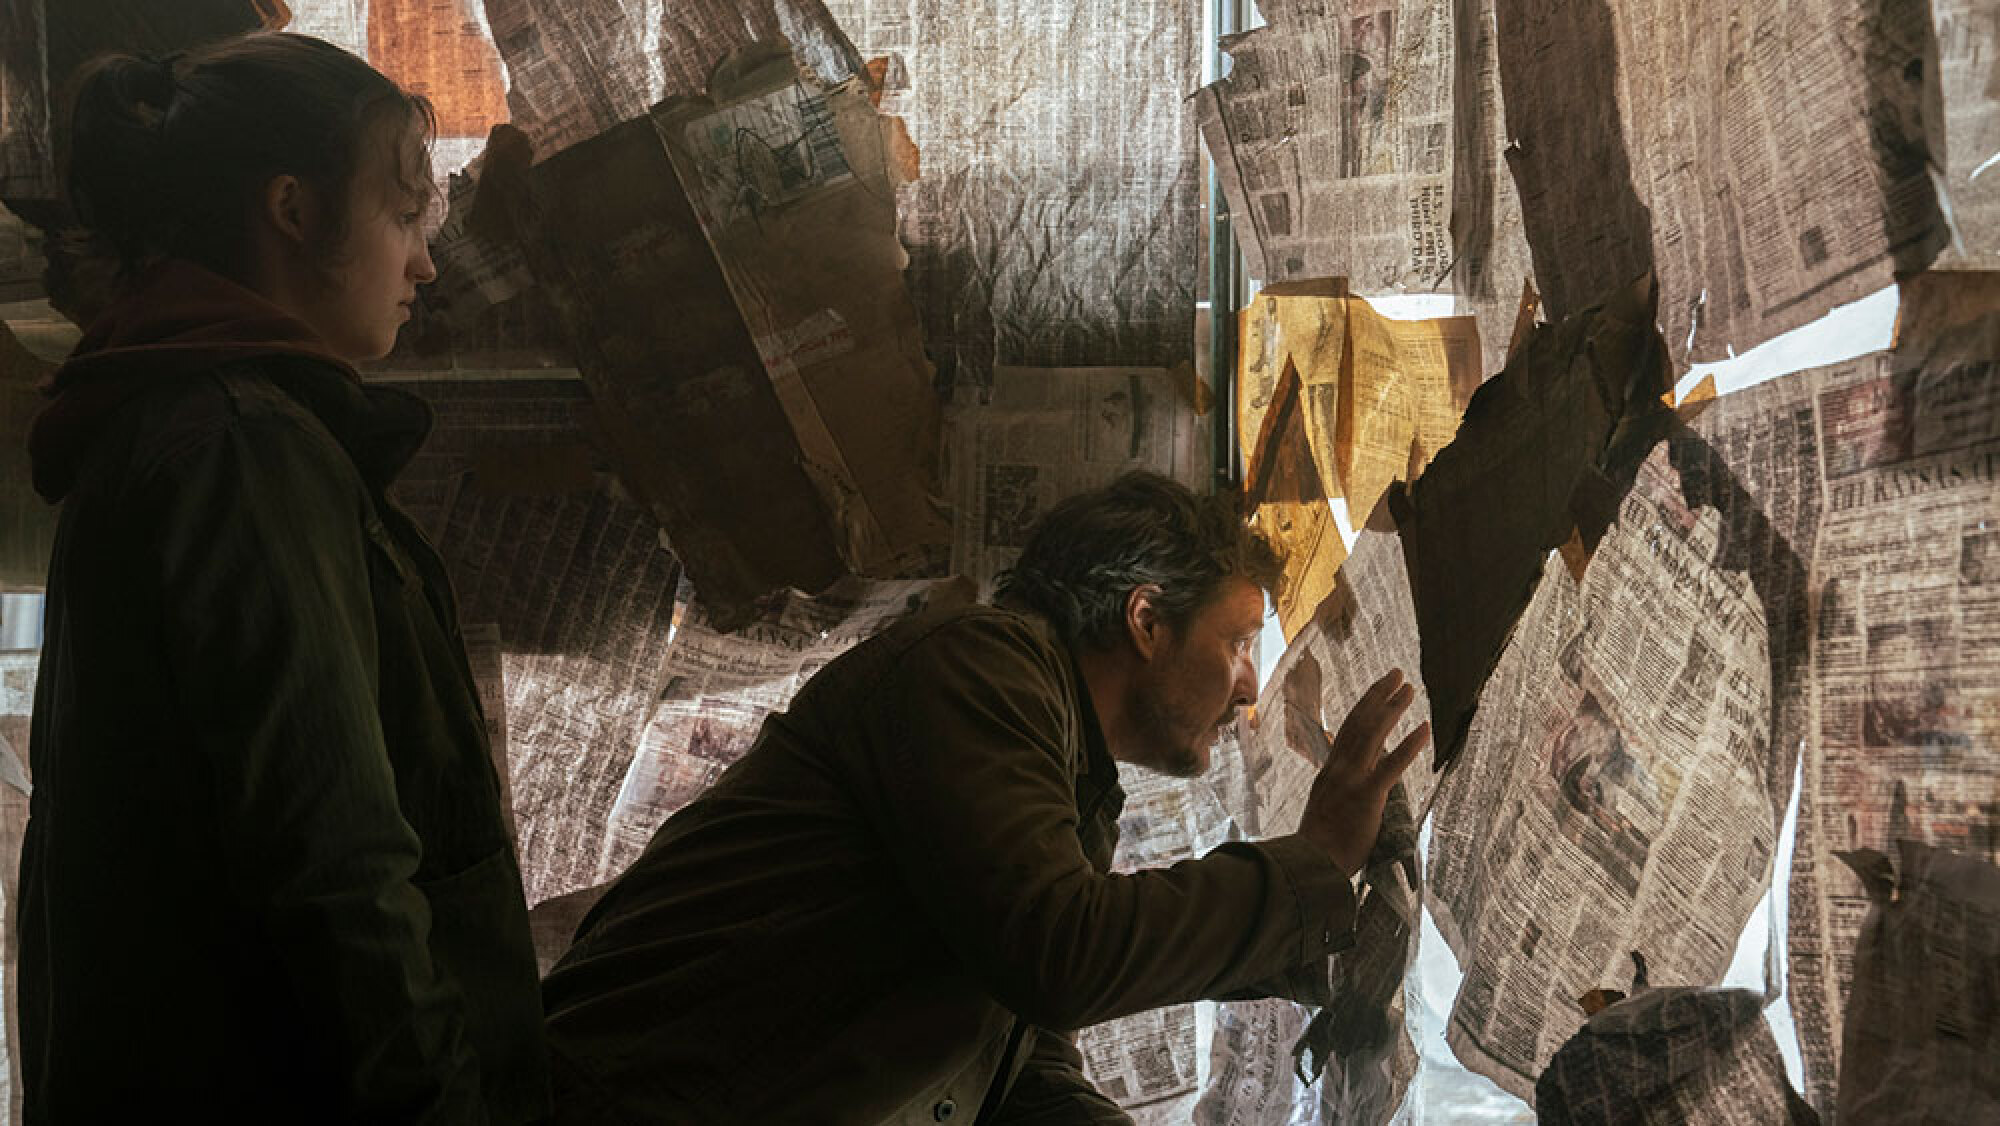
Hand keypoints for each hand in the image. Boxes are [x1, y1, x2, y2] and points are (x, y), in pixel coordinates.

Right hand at [1293, 669, 1430, 876]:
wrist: (1309, 866)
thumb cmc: (1318, 847)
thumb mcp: (1325, 809)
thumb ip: (1337, 790)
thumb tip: (1346, 783)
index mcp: (1330, 772)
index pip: (1348, 730)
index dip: (1364, 706)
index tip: (1378, 690)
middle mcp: (1339, 769)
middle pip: (1360, 722)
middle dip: (1379, 695)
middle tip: (1396, 674)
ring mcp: (1352, 780)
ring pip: (1373, 734)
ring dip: (1392, 709)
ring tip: (1409, 689)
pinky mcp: (1366, 797)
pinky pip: (1391, 766)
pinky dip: (1409, 745)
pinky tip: (1424, 728)